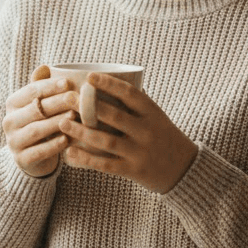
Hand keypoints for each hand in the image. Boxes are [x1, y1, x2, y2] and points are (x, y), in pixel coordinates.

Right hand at [3, 65, 77, 176]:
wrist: (33, 157)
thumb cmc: (40, 123)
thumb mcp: (39, 104)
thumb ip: (41, 87)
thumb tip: (44, 67)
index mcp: (12, 103)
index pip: (31, 91)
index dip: (50, 86)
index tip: (68, 82)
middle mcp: (9, 121)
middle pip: (35, 109)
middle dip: (56, 102)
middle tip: (75, 98)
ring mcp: (13, 141)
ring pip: (36, 130)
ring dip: (55, 122)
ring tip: (74, 116)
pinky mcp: (21, 159)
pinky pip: (38, 151)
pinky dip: (53, 145)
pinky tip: (67, 139)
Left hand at [59, 72, 197, 193]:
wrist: (185, 169)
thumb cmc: (163, 136)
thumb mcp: (156, 116)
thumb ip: (134, 104)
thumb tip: (104, 82)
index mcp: (152, 113)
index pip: (130, 94)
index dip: (109, 84)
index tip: (89, 77)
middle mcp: (147, 131)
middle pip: (114, 116)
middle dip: (88, 107)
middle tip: (67, 98)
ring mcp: (140, 152)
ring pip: (106, 141)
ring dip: (81, 131)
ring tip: (62, 123)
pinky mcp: (133, 171)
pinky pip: (106, 165)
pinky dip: (86, 159)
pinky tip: (70, 152)